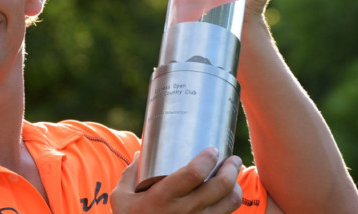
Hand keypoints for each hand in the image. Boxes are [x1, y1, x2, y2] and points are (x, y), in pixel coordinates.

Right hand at [110, 148, 242, 213]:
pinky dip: (231, 204)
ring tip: (233, 176)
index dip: (208, 158)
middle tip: (232, 159)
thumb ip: (130, 174)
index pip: (194, 173)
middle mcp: (184, 212)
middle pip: (220, 186)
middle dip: (231, 167)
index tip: (213, 149)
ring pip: (230, 203)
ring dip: (236, 186)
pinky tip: (229, 195)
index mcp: (162, 198)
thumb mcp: (121, 198)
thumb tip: (141, 152)